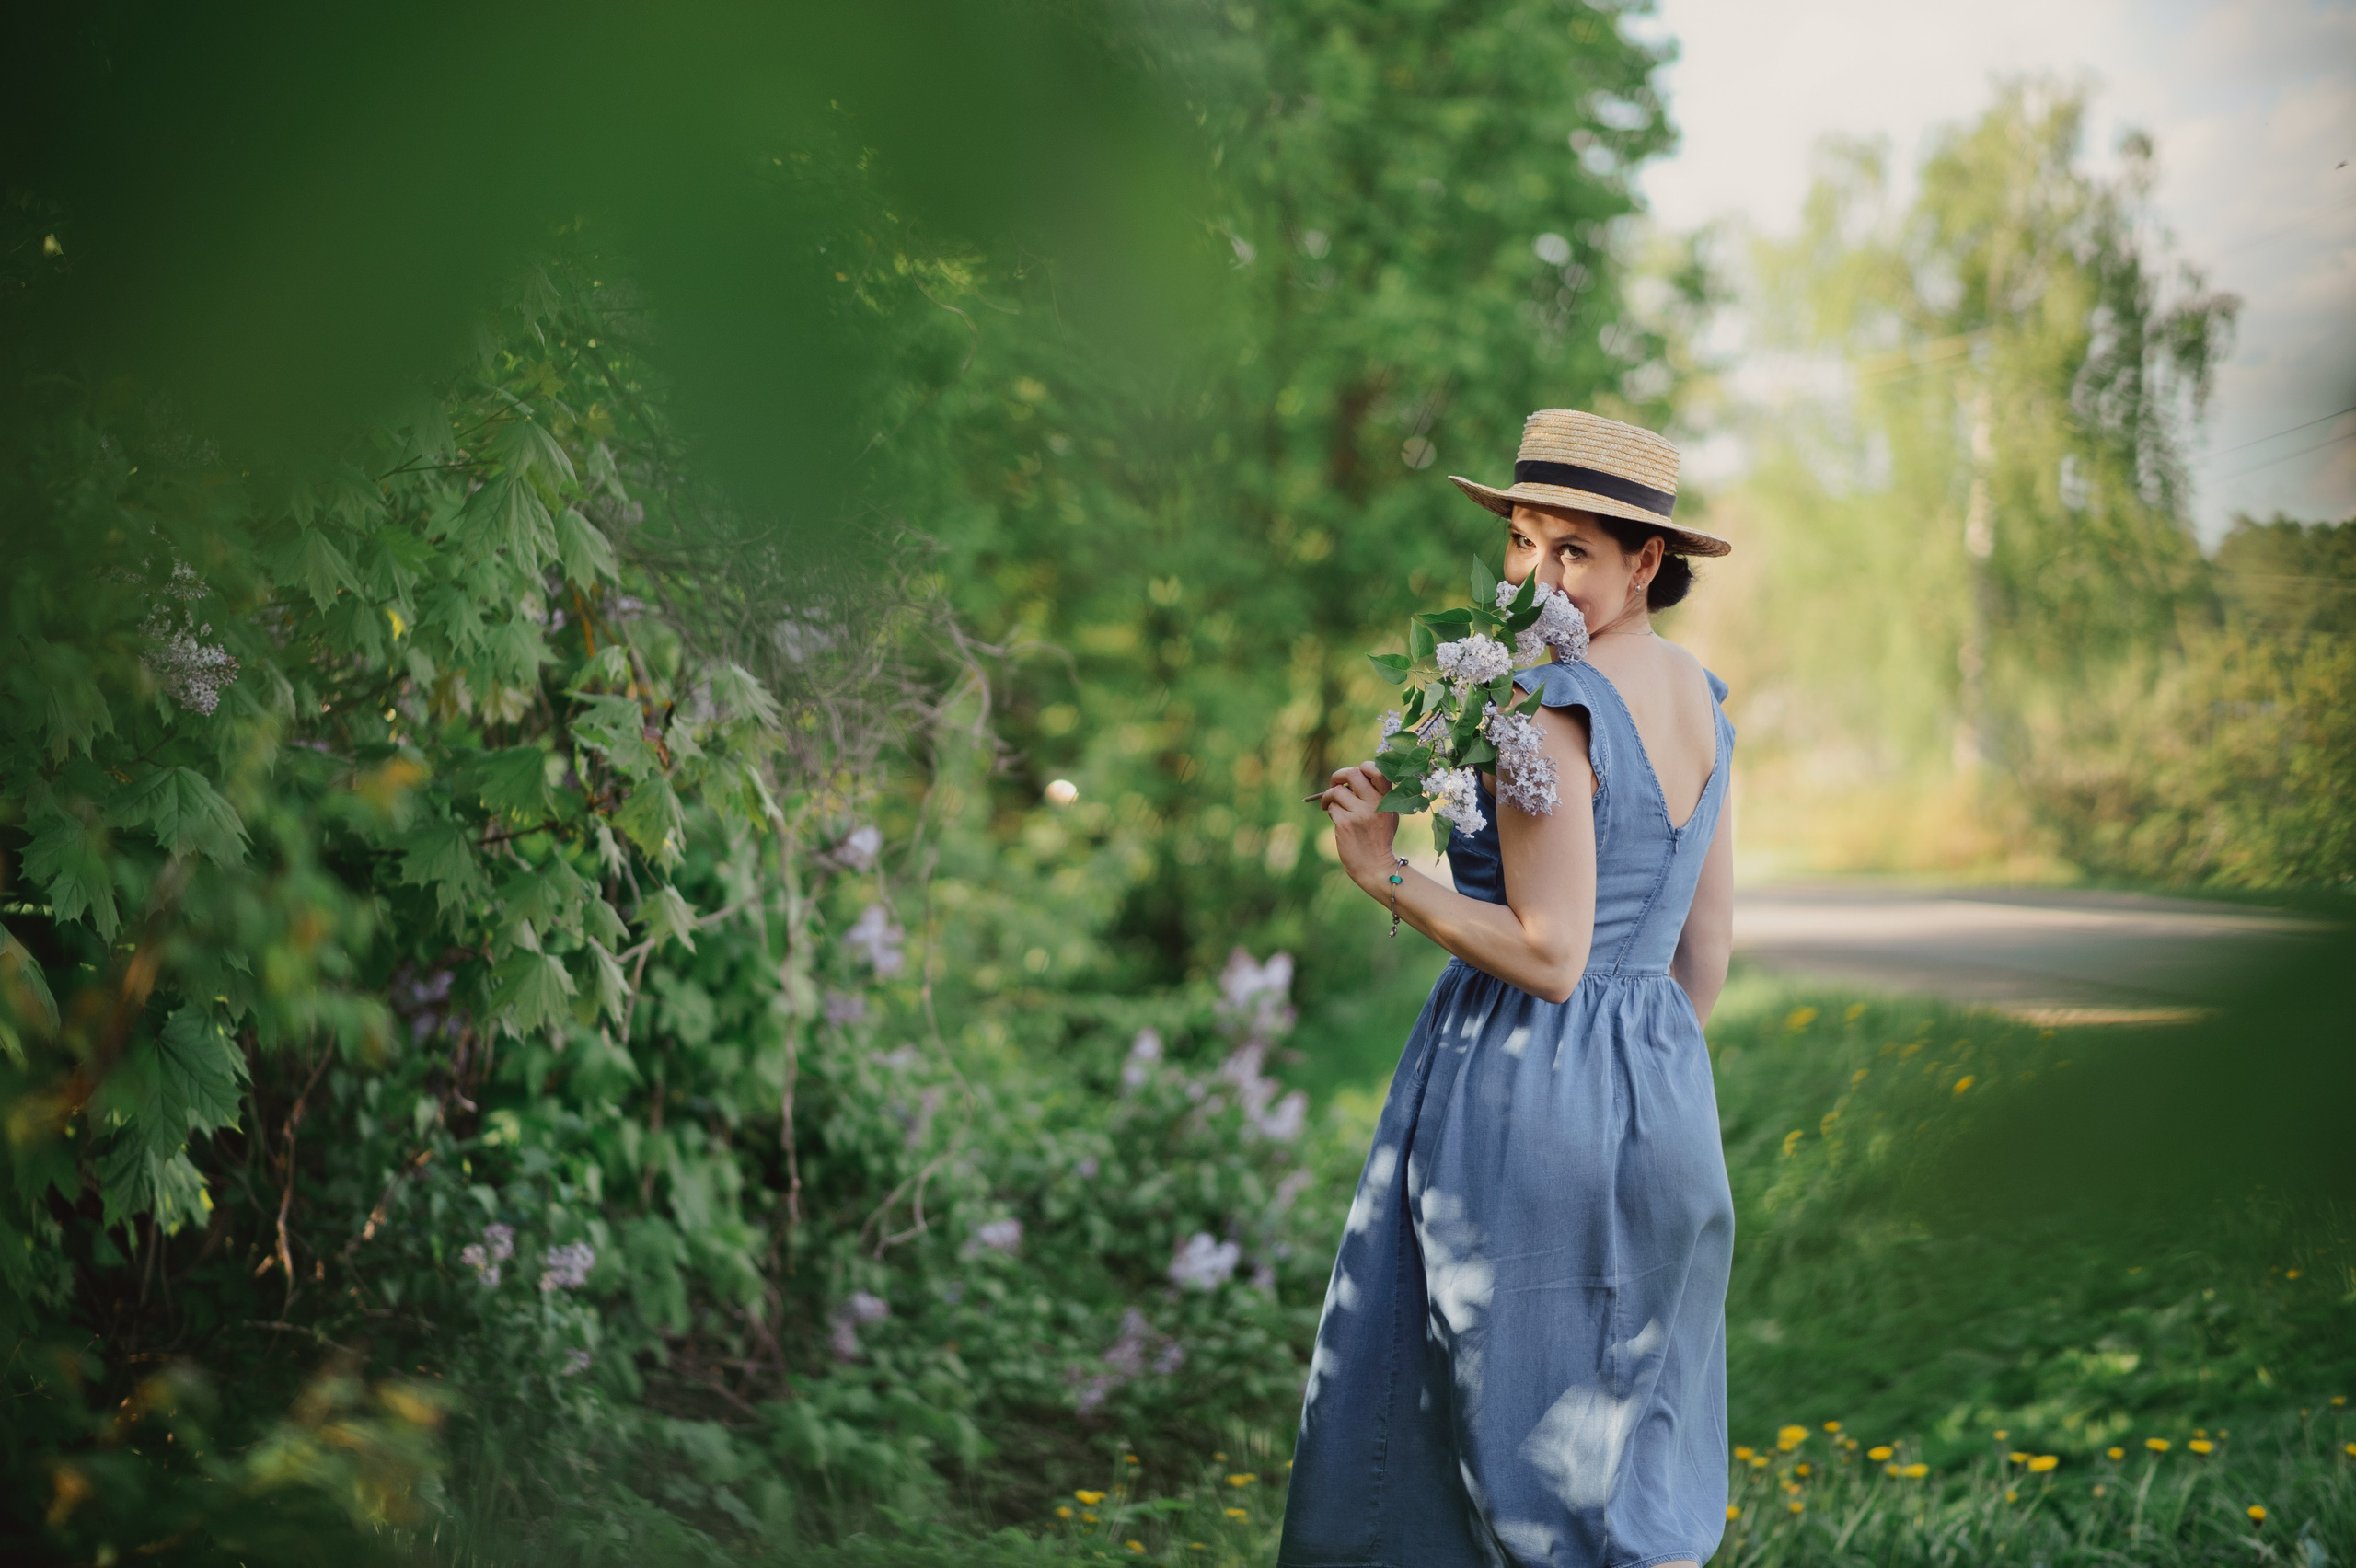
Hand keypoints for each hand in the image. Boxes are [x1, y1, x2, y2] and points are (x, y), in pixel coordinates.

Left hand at [1317, 761, 1399, 889]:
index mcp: (1388, 799)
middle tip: (1335, 783)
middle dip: (1338, 775)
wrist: (1376, 867)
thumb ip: (1378, 795)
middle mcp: (1375, 803)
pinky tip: (1336, 820)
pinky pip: (1331, 807)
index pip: (1376, 770)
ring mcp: (1359, 814)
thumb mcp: (1389, 815)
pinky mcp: (1345, 824)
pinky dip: (1330, 810)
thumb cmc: (1380, 839)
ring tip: (1331, 805)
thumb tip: (1355, 775)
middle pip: (1352, 773)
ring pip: (1337, 791)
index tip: (1357, 774)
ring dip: (1330, 797)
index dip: (1364, 767)